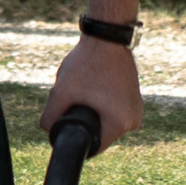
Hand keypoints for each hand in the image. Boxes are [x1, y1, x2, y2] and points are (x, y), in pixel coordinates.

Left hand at [41, 31, 142, 148]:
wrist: (107, 37)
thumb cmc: (86, 63)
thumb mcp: (61, 92)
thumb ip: (49, 117)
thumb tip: (48, 132)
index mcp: (120, 124)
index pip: (93, 147)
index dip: (76, 137)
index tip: (68, 119)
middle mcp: (133, 121)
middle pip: (100, 135)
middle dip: (84, 121)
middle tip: (76, 98)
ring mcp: (137, 110)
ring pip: (106, 122)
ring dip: (93, 112)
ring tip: (87, 89)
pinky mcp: (135, 99)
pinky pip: (113, 112)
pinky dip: (102, 104)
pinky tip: (95, 87)